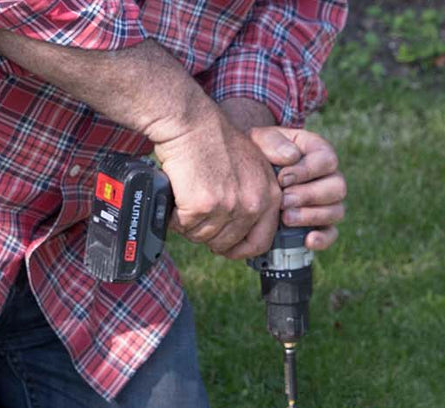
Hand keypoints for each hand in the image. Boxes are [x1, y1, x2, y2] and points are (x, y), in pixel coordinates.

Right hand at [151, 105, 287, 260]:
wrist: (190, 122)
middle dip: (208, 234)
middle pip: (226, 243)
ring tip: (188, 199)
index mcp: (269, 195)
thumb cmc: (216, 140)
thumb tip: (254, 234)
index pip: (261, 242)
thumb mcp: (254, 163)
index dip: (239, 249)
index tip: (225, 246)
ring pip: (203, 237)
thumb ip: (259, 195)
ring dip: (190, 224)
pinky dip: (175, 216)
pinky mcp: (203, 206)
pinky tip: (178, 196)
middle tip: (198, 214)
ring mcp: (229, 206)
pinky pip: (184, 227)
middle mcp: (253, 203)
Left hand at [245, 125, 345, 251]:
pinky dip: (322, 239)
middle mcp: (329, 177)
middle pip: (337, 187)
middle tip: (284, 201)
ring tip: (286, 218)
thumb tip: (292, 157)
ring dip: (312, 216)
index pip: (327, 160)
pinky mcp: (321, 225)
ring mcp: (327, 203)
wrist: (249, 178)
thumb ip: (273, 142)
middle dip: (309, 196)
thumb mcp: (261, 141)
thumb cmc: (259, 155)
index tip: (283, 179)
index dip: (307, 171)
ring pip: (336, 211)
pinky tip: (307, 240)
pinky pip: (331, 234)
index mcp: (318, 152)